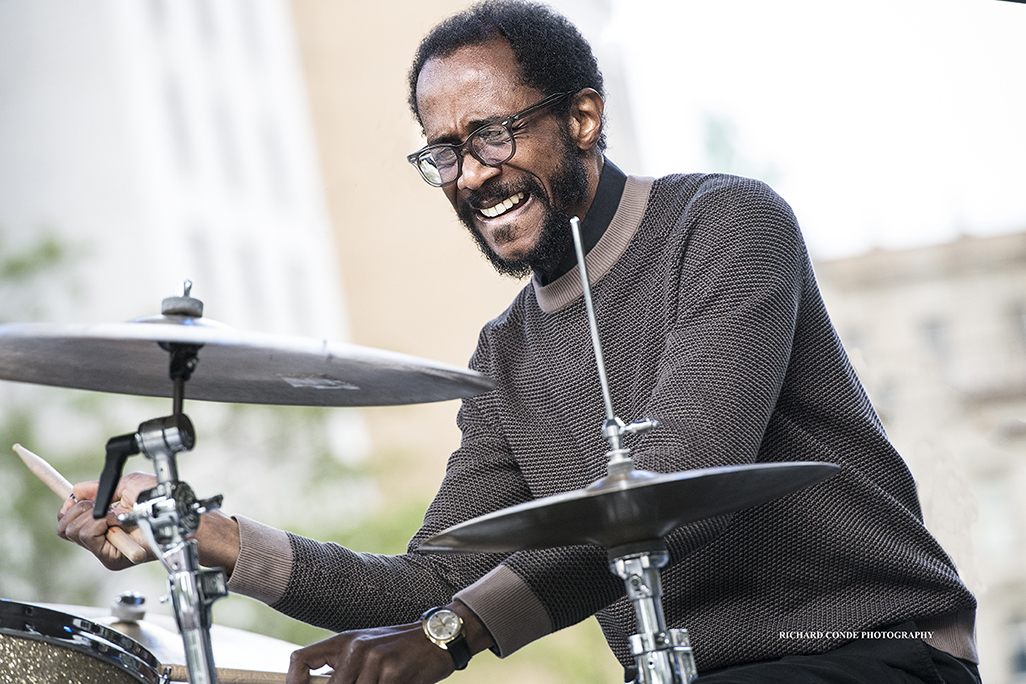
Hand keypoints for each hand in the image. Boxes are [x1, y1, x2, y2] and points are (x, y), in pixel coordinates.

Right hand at [56, 472, 156, 569]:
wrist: (173, 513)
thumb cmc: (159, 499)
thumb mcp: (127, 485)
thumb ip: (100, 488)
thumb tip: (76, 490)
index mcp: (102, 521)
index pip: (69, 521)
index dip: (67, 507)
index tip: (73, 497)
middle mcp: (100, 536)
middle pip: (64, 527)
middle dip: (79, 509)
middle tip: (103, 506)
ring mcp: (104, 548)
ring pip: (72, 531)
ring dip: (93, 515)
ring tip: (117, 515)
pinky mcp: (109, 557)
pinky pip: (87, 536)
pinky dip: (100, 523)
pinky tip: (118, 522)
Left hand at [287, 623, 453, 683]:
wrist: (439, 636)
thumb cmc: (400, 649)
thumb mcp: (368, 650)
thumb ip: (344, 668)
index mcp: (344, 641)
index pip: (301, 660)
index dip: (293, 681)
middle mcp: (356, 648)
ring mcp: (375, 660)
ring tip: (386, 680)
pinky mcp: (395, 673)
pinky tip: (399, 682)